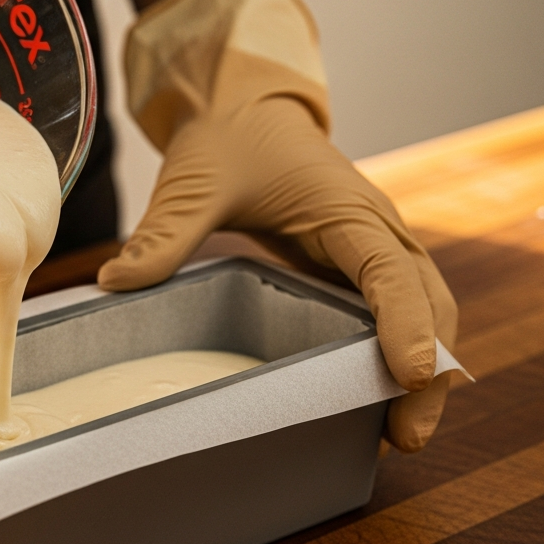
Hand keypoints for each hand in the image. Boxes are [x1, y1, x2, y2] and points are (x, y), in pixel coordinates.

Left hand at [97, 0, 457, 450]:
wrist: (243, 106)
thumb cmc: (228, 138)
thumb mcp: (194, 182)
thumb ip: (163, 234)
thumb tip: (114, 282)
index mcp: (348, 207)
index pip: (391, 271)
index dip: (407, 324)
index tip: (412, 376)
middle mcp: (377, 229)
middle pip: (429, 301)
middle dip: (429, 366)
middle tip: (408, 437)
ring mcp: (374, 247)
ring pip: (426, 309)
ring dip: (424, 366)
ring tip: (402, 435)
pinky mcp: (359, 263)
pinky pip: (399, 309)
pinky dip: (404, 351)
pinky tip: (381, 400)